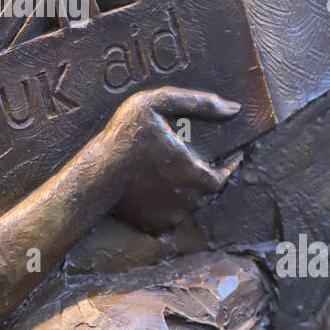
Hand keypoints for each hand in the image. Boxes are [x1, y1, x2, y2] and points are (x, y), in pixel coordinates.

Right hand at [102, 87, 241, 231]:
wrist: (95, 177)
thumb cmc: (125, 137)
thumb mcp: (157, 103)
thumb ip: (198, 102)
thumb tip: (234, 108)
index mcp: (198, 174)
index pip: (226, 173)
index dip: (230, 163)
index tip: (231, 155)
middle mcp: (191, 201)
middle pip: (209, 189)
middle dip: (208, 175)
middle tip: (197, 160)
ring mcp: (173, 216)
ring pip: (191, 204)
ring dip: (190, 190)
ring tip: (177, 173)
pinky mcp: (156, 226)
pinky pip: (171, 215)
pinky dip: (170, 204)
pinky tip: (159, 188)